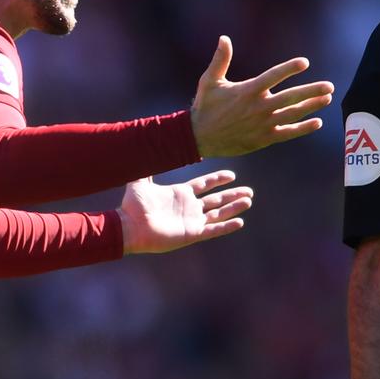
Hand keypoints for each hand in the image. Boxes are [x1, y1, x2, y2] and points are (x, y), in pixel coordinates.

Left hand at [117, 170, 252, 254]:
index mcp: (180, 194)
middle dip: (233, 195)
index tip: (232, 175)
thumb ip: (145, 167)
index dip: (218, 180)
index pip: (204, 185)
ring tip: (248, 201)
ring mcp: (191, 221)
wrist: (130, 227)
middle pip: (216, 199)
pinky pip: (213, 230)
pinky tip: (240, 222)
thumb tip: (143, 145)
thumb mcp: (140, 181)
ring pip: (219, 213)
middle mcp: (189, 207)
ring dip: (234, 207)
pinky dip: (226, 227)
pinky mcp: (191, 234)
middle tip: (249, 191)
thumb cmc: (133, 206)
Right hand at [190, 36, 333, 156]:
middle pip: (291, 97)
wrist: (200, 137)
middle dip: (312, 91)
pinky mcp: (264, 138)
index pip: (273, 76)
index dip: (289, 68)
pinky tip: (317, 122)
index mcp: (248, 90)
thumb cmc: (206, 107)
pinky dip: (302, 129)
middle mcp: (259, 107)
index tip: (305, 62)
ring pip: (293, 114)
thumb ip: (220, 60)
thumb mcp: (209, 81)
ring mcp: (263, 124)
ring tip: (328, 99)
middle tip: (329, 86)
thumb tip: (224, 38)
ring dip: (312, 107)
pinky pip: (287, 133)